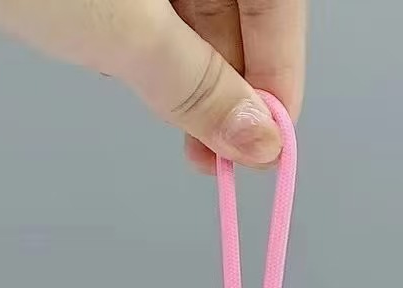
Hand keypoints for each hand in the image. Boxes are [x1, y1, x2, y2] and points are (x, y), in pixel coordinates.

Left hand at [0, 0, 305, 169]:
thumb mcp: (123, 31)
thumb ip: (198, 87)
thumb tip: (256, 139)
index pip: (279, 4)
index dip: (280, 80)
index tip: (269, 148)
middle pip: (238, 10)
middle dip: (231, 87)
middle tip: (219, 157)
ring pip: (191, 12)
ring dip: (189, 75)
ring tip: (180, 130)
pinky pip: (149, 4)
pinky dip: (146, 45)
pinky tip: (130, 74)